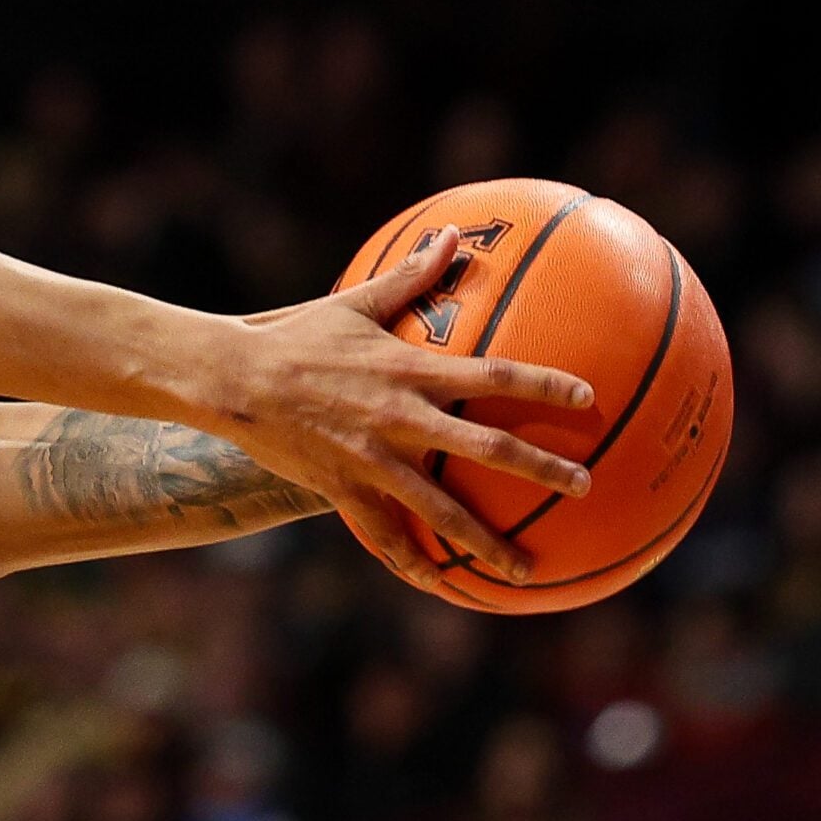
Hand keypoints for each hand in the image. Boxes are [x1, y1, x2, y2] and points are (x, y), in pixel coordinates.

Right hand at [221, 226, 594, 585]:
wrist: (233, 380)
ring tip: (526, 570)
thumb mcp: (355, 302)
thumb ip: (411, 276)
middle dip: (540, 469)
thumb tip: (454, 233)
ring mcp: (372, 460)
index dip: (543, 384)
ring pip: (442, 510)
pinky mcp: (343, 490)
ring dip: (488, 542)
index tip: (587, 396)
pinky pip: (385, 536)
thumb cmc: (296, 337)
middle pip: (485, 447)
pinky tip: (441, 587)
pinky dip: (414, 564)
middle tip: (585, 487)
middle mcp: (399, 418)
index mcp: (407, 369)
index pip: (491, 373)